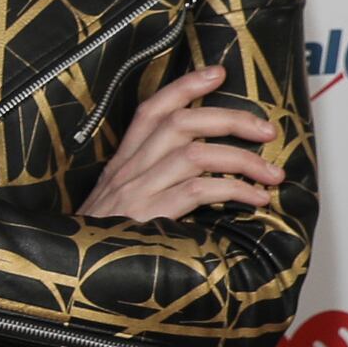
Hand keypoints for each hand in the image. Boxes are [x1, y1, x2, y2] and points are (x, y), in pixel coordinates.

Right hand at [81, 67, 281, 221]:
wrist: (75, 272)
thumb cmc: (105, 240)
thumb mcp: (118, 202)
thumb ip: (148, 180)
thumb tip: (199, 166)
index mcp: (122, 162)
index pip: (151, 110)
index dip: (185, 87)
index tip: (218, 73)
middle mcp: (128, 170)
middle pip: (181, 123)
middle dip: (232, 120)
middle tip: (267, 131)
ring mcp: (136, 191)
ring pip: (196, 154)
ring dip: (244, 160)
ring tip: (272, 174)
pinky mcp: (149, 216)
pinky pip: (198, 191)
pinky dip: (234, 191)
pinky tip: (256, 199)